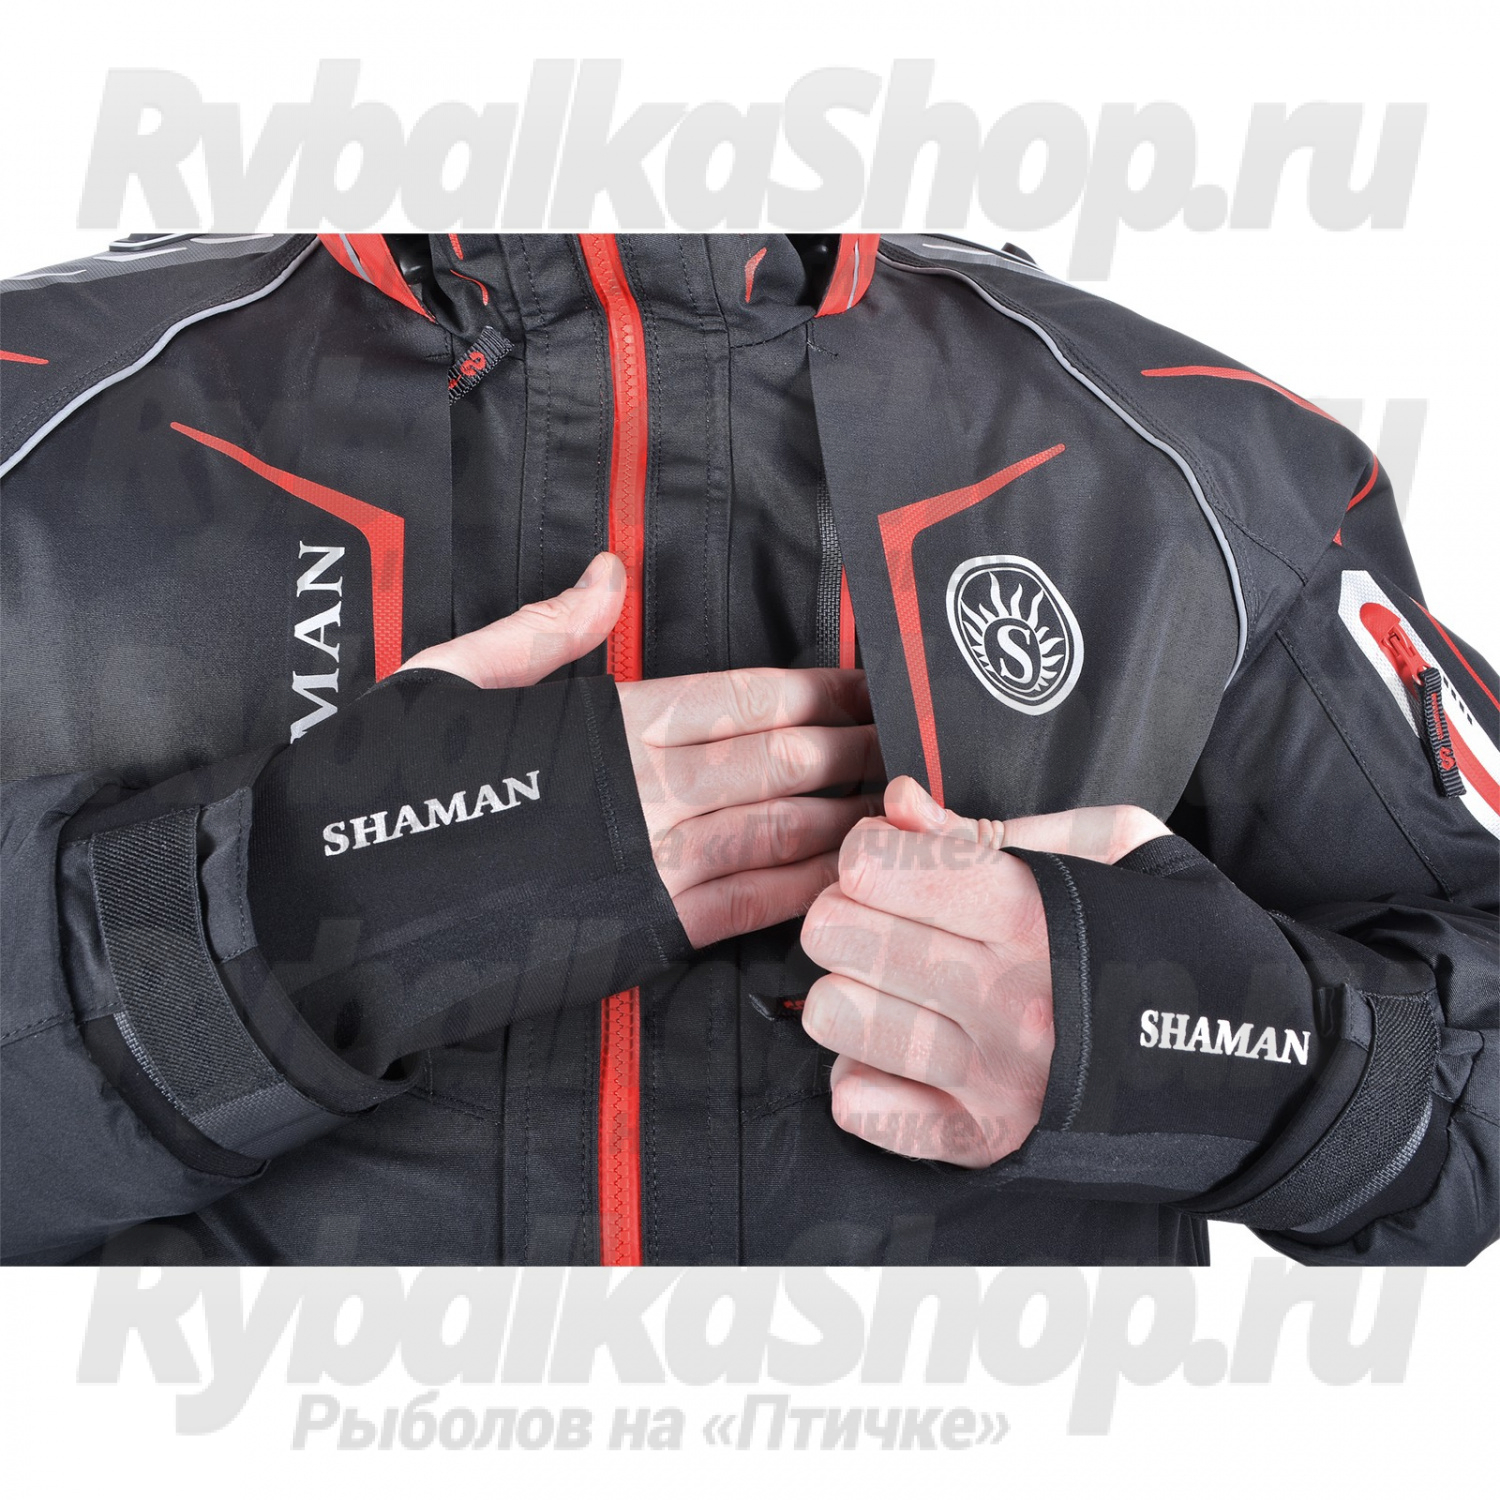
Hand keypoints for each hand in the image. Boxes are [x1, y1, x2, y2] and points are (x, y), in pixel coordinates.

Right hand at [399, 552, 883, 948]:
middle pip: (782, 759)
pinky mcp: (637, 935)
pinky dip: (802, 888)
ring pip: (780, 832)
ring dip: (850, 816)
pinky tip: (848, 875)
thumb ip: (544, 629)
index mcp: (605, 720)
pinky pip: (744, 907)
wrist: (329, 915)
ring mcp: (646, 866)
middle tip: (920, 742)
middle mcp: (642, 789)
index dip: (820, 690)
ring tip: (907, 803)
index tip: (872, 685)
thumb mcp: (447, 676)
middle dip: (858, 748)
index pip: (743, 696)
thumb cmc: (379, 785)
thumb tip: (610, 572)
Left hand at [798, 776, 1167, 1166]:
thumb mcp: (1117, 844)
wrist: (1269, 1070)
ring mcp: (991, 1080)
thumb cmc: (1187, 940)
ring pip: (833, 1015)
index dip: (870, 848)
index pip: (872, 864)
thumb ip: (993, 824)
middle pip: (834, 932)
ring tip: (902, 985)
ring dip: (852, 988)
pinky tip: (910, 1050)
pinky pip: (856, 1104)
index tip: (899, 859)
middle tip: (891, 918)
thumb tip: (899, 806)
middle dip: (849, 909)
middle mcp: (1004, 1001)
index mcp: (1032, 914)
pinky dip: (866, 1071)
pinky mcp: (983, 1143)